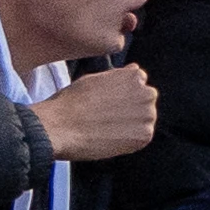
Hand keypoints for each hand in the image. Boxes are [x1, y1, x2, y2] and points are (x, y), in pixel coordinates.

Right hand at [34, 64, 159, 162]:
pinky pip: (142, 138)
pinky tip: (110, 138)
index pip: (139, 83)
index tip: (110, 102)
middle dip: (131, 108)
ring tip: (106, 128)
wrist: (61, 126)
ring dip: (131, 124)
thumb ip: (119, 75)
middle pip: (145, 101)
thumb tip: (135, 69)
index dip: (123, 94)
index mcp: (135, 76)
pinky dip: (130, 140)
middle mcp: (147, 93)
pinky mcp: (145, 136)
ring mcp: (148, 115)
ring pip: (145, 120)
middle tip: (107, 117)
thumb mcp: (95, 78)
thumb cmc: (72, 102)